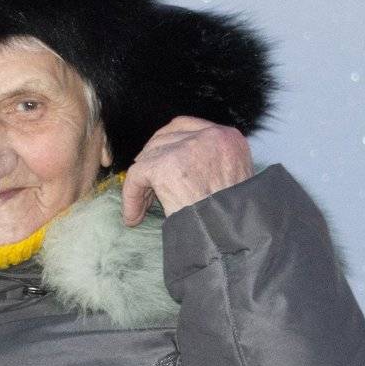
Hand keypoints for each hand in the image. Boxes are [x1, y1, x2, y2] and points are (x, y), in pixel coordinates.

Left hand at [122, 116, 253, 224]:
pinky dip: (131, 196)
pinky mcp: (165, 165)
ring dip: (142, 182)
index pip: (186, 128)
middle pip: (165, 138)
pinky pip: (137, 176)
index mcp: (228, 138)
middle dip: (153, 162)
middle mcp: (210, 135)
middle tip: (148, 190)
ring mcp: (187, 148)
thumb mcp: (233, 181)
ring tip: (142, 208)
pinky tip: (133, 217)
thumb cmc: (233, 220)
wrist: (230, 237)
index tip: (160, 167)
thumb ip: (211, 165)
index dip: (168, 147)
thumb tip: (180, 167)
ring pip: (149, 157)